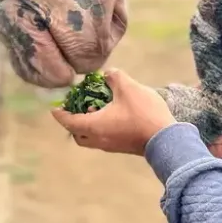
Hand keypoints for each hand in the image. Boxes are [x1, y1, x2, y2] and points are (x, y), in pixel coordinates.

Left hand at [50, 68, 176, 154]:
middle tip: (76, 107)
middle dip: (73, 122)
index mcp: (94, 127)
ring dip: (89, 125)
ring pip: (92, 138)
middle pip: (78, 135)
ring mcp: (111, 146)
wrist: (167, 139)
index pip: (69, 122)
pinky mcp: (123, 147)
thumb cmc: (143, 113)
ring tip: (96, 107)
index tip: (54, 108)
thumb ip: (114, 77)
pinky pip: (104, 139)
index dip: (60, 114)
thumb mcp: (128, 87)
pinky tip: (113, 113)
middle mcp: (99, 140)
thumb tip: (107, 74)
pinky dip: (101, 128)